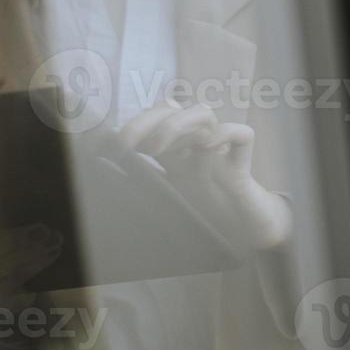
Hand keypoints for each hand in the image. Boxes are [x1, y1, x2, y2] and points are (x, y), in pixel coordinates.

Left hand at [118, 101, 291, 250]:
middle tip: (129, 145)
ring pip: (204, 114)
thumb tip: (106, 173)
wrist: (240, 239)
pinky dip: (226, 132)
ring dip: (178, 123)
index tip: (112, 145)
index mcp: (172, 155)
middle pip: (174, 109)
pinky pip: (243, 134)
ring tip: (158, 149)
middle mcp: (192, 148)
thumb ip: (140, 188)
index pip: (152, 121)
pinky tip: (209, 146)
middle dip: (148, 120)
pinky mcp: (242, 167)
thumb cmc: (202, 222)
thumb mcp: (161, 204)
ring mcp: (218, 153)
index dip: (133, 124)